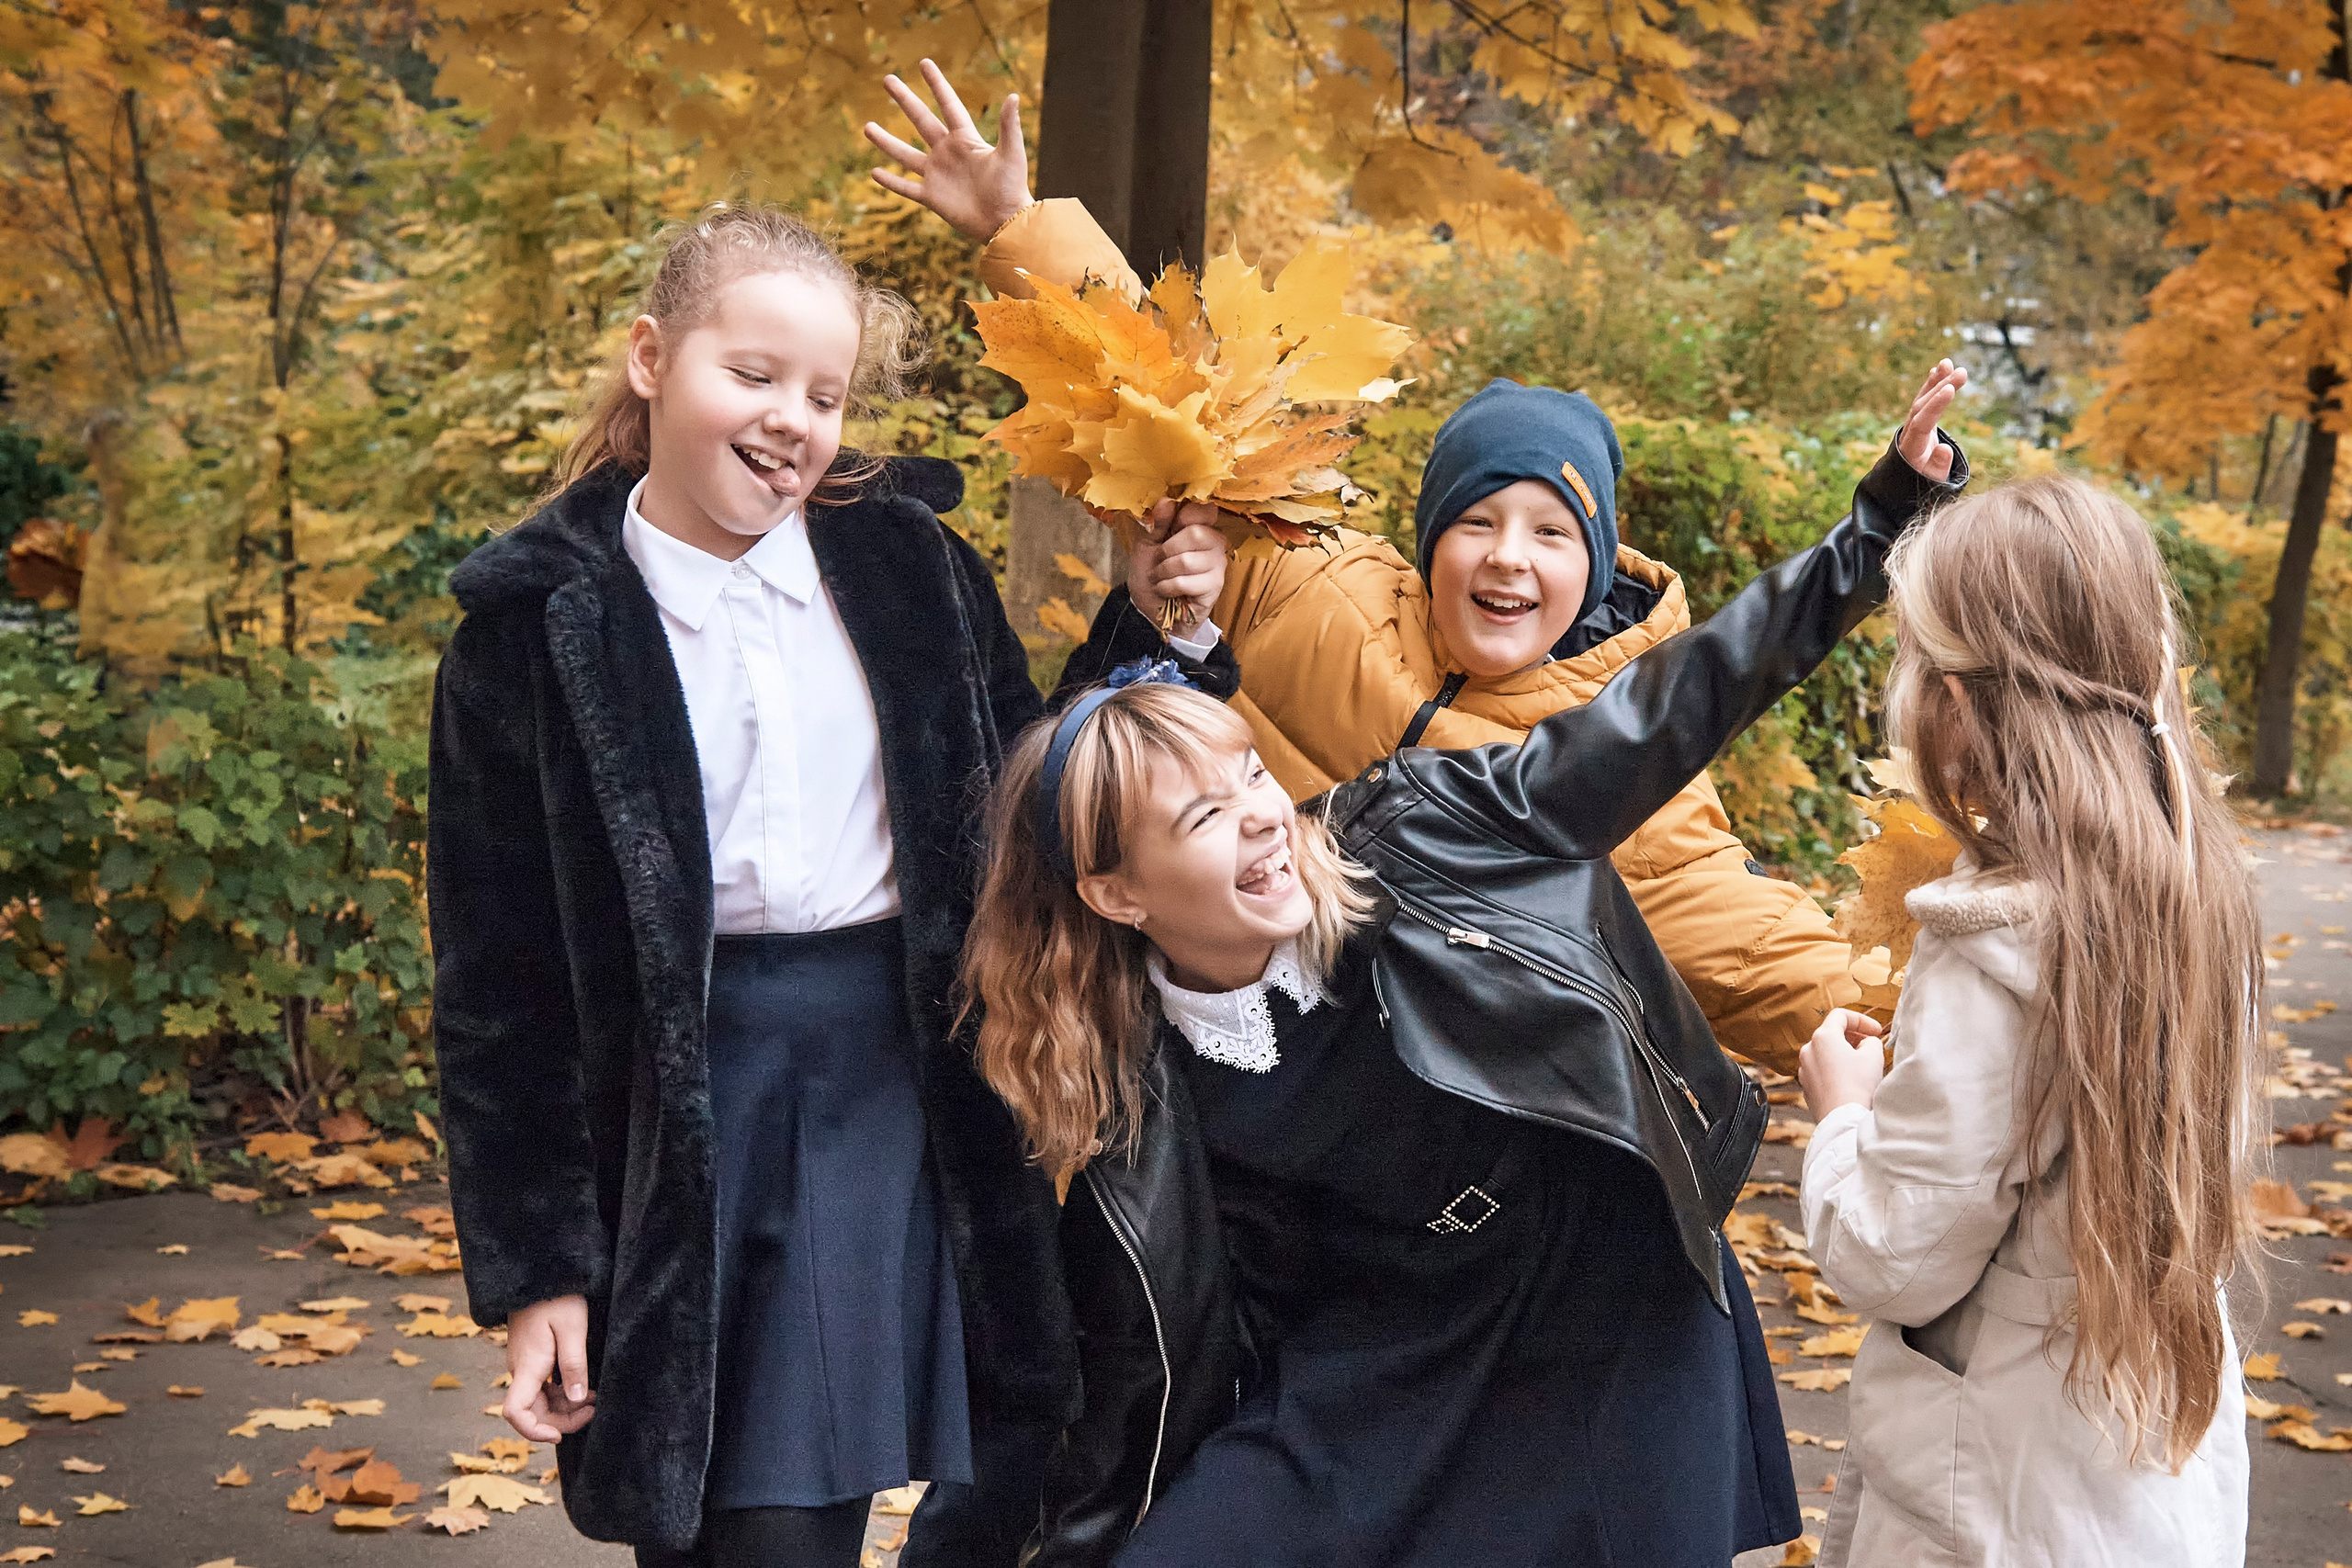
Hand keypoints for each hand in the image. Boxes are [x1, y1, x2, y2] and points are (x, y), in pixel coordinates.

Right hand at [503, 1294, 593, 1441]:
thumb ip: (575, 1365)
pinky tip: (584, 1389)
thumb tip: (578, 1400)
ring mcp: (526, 1366)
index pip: (515, 1412)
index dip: (533, 1432)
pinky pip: (543, 1388)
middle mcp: (521, 1370)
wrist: (541, 1275)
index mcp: (528, 1366)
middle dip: (561, 1421)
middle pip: (532, 1412)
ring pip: (539, 1402)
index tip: (559, 1436)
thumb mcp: (573, 1329)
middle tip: (594, 1411)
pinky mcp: (533, 1360)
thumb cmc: (558, 1297)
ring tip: (595, 1400)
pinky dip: (563, 1395)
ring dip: (564, 1408)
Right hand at [864, 60, 1032, 242]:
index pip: (948, 105)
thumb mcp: (1012, 154)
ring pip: (905, 154)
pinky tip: (874, 172)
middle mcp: (948, 153)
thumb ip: (1009, 126)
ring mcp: (938, 175)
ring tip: (866, 126)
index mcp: (966, 139)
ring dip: (886, 141)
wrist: (1005, 224)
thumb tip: (1013, 96)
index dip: (936, 84)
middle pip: (921, 120)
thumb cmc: (1012, 188)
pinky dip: (890, 182)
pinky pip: (906, 188)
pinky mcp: (932, 198)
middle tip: (888, 79)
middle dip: (905, 100)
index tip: (924, 63)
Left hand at [1128, 499, 1228, 633]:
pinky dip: (1167, 587)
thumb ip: (1157, 522)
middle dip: (1167, 550)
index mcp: (1199, 526)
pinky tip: (1165, 590)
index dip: (1183, 517)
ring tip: (1159, 577)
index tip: (1168, 531)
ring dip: (1164, 571)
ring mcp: (1218, 564)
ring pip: (1187, 561)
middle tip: (1159, 561)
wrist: (1151, 609)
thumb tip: (1167, 501)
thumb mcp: (1146, 544)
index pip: (1205, 509)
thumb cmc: (1152, 574)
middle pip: (1196, 534)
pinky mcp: (1215, 586)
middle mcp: (1214, 542)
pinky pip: (1185, 581)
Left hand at [1798, 1007, 1887, 1119]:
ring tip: (1862, 1065)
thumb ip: (1870, 1040)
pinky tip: (1850, 1081)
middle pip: (1831, 1034)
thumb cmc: (1858, 1085)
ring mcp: (1804, 1068)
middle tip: (1871, 1045)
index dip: (1862, 1020)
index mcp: (1823, 1037)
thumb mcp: (1873, 1055)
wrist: (1843, 1119)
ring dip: (1844, 1053)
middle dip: (1853, 1036)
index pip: (1840, 1016)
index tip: (1876, 1031)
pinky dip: (1835, 1069)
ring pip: (1826, 1053)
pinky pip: (1822, 1070)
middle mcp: (1808, 1049)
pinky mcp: (1806, 1086)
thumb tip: (1865, 1043)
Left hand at [1896, 359, 1967, 481]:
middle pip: (1922, 407)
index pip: (1922, 422)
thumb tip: (1944, 449)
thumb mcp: (1933, 479)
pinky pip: (1924, 398)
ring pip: (1922, 399)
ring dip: (1936, 381)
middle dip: (1941, 388)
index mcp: (1911, 448)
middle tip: (1962, 372)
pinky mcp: (1918, 419)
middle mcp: (1909, 432)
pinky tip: (1940, 368)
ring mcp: (1912, 424)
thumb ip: (1938, 466)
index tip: (1950, 389)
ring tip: (1948, 363)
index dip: (1935, 406)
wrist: (1907, 478)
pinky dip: (1932, 383)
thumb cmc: (1923, 480)